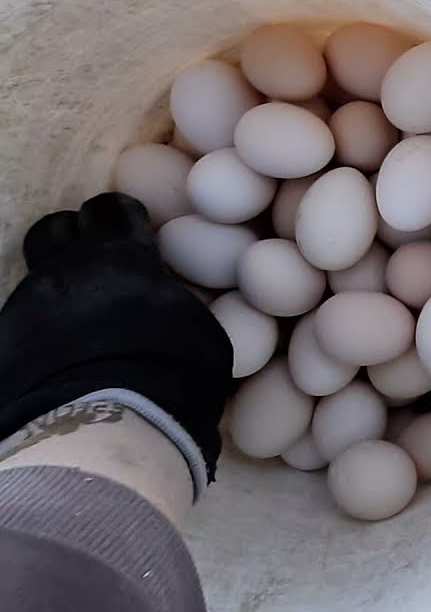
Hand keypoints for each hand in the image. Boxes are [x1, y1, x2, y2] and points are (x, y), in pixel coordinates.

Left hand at [0, 193, 232, 483]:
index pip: (111, 209)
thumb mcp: (199, 333)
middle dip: (71, 243)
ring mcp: (22, 310)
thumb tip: (165, 305)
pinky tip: (56, 375)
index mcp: (120, 258)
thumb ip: (173, 304)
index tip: (133, 239)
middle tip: (94, 272)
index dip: (120, 221)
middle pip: (53, 230)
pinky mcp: (0, 351)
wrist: (106, 432)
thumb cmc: (171, 377)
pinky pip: (18, 334)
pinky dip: (36, 346)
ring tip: (78, 340)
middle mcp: (63, 273)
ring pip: (35, 287)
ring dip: (56, 302)